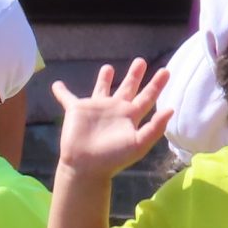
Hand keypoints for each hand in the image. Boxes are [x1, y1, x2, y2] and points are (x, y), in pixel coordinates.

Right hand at [52, 60, 170, 179]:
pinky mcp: (76, 110)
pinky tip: (57, 84)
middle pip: (128, 88)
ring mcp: (96, 109)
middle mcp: (115, 109)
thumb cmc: (113, 158)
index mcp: (130, 116)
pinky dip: (62, 92)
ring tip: (108, 67)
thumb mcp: (139, 144)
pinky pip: (67, 98)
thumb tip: (170, 109)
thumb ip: (155, 128)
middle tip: (140, 61)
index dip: (156, 85)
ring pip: (102, 89)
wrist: (86, 167)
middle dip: (134, 75)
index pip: (147, 97)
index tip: (166, 71)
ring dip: (104, 79)